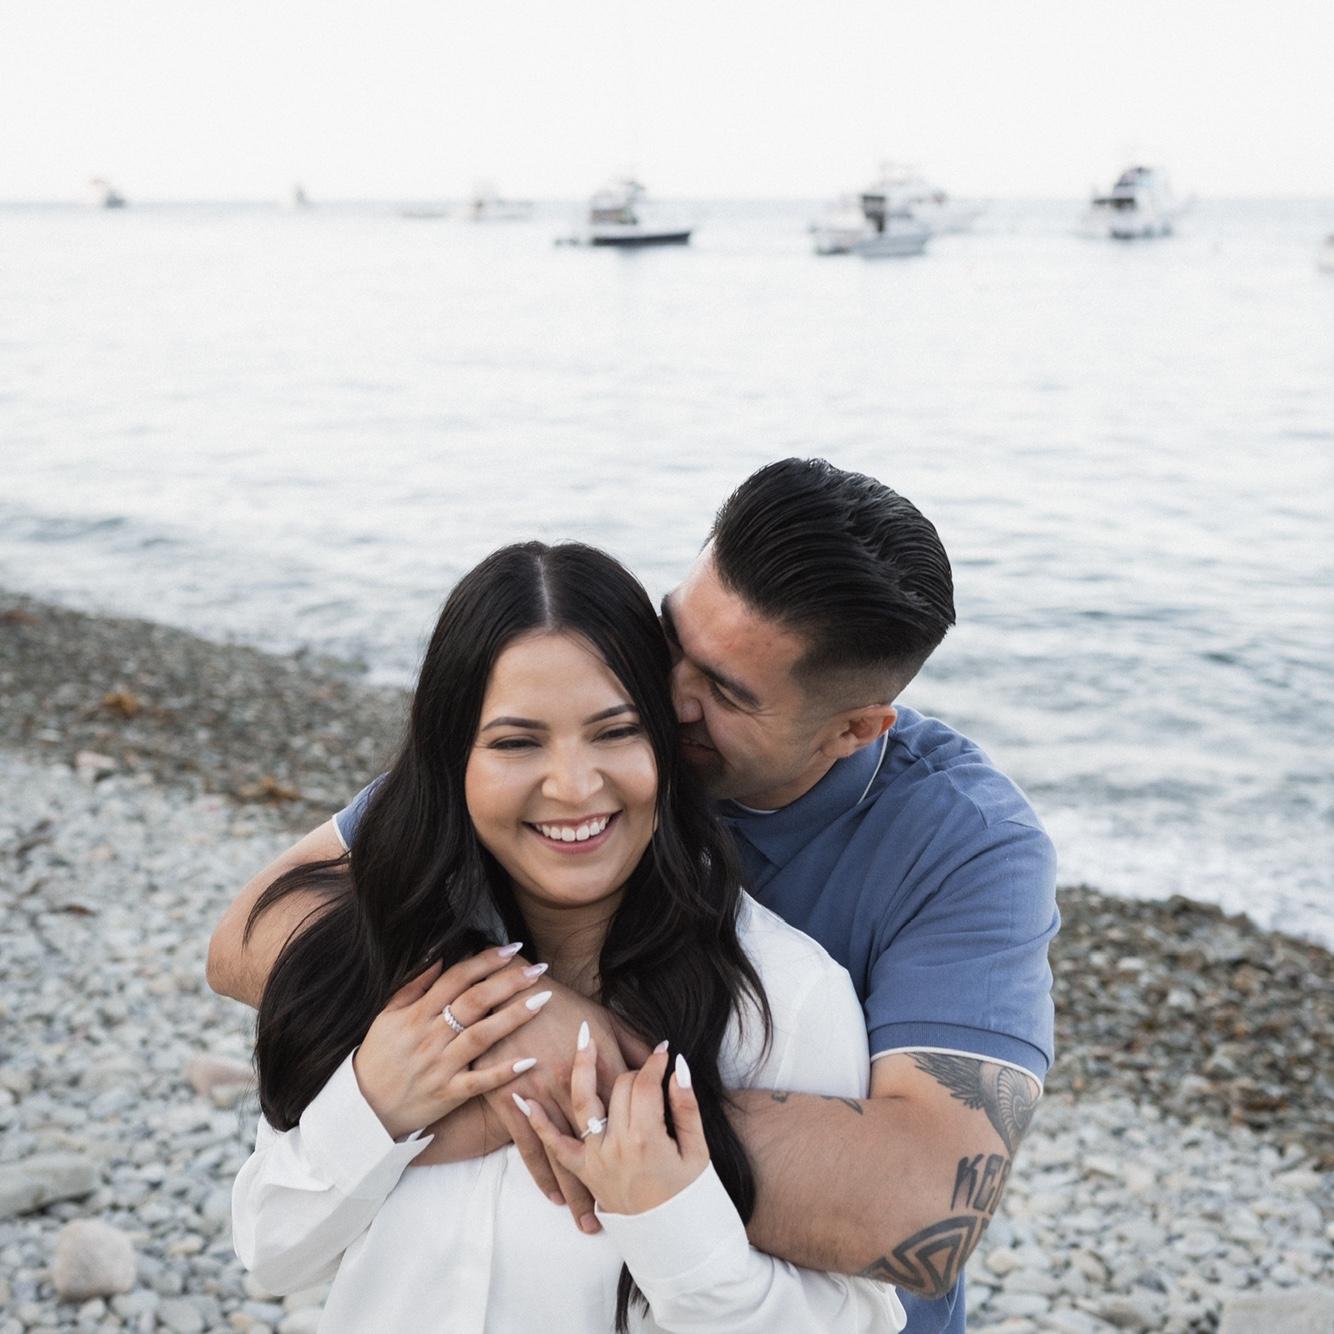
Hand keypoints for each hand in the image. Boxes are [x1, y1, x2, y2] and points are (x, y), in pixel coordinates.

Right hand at [352, 946, 551, 1139]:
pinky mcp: (448, 1094)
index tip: (512, 949)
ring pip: (481, 1037)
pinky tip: (529, 1059)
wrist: (364, 1108)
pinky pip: (479, 1083)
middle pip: (474, 1002)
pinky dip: (503, 1072)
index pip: (456, 979)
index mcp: (416, 1015)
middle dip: (508, 982)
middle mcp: (430, 1037)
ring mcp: (440, 1066)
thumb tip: (439, 956)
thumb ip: (413, 986)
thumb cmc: (379, 1057)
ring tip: (542, 1000)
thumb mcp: (387, 1017)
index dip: (485, 961)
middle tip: (537, 968)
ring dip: (514, 1017)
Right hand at [480, 979, 632, 1231]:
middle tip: (619, 1218)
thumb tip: (664, 1061)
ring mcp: (544, 1098)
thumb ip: (635, 1044)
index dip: (642, 1141)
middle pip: (598, 1145)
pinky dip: (542, 1177)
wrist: (513, 994)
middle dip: (608, 1184)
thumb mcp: (607, 1018)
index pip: (629, 1111)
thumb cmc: (564, 1005)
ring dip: (576, 1193)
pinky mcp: (515, 1102)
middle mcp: (576, 1087)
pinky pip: (531, 1148)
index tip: (653, 1175)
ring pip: (565, 1156)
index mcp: (602, 1064)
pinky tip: (553, 1199)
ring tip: (588, 1222)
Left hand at [524, 1034, 709, 1216]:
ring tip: (581, 1036)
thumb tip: (679, 1067)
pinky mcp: (582, 1171)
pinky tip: (523, 1097)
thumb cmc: (689, 1197)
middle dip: (631, 1068)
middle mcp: (615, 1145)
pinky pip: (554, 1145)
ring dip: (580, 1066)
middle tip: (644, 1065)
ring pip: (584, 1102)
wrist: (673, 1242)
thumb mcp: (697, 1151)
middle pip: (618, 1088)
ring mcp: (595, 1158)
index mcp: (647, 1138)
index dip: (656, 1062)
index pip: (646, 1084)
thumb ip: (686, 1107)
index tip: (665, 1050)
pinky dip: (537, 1122)